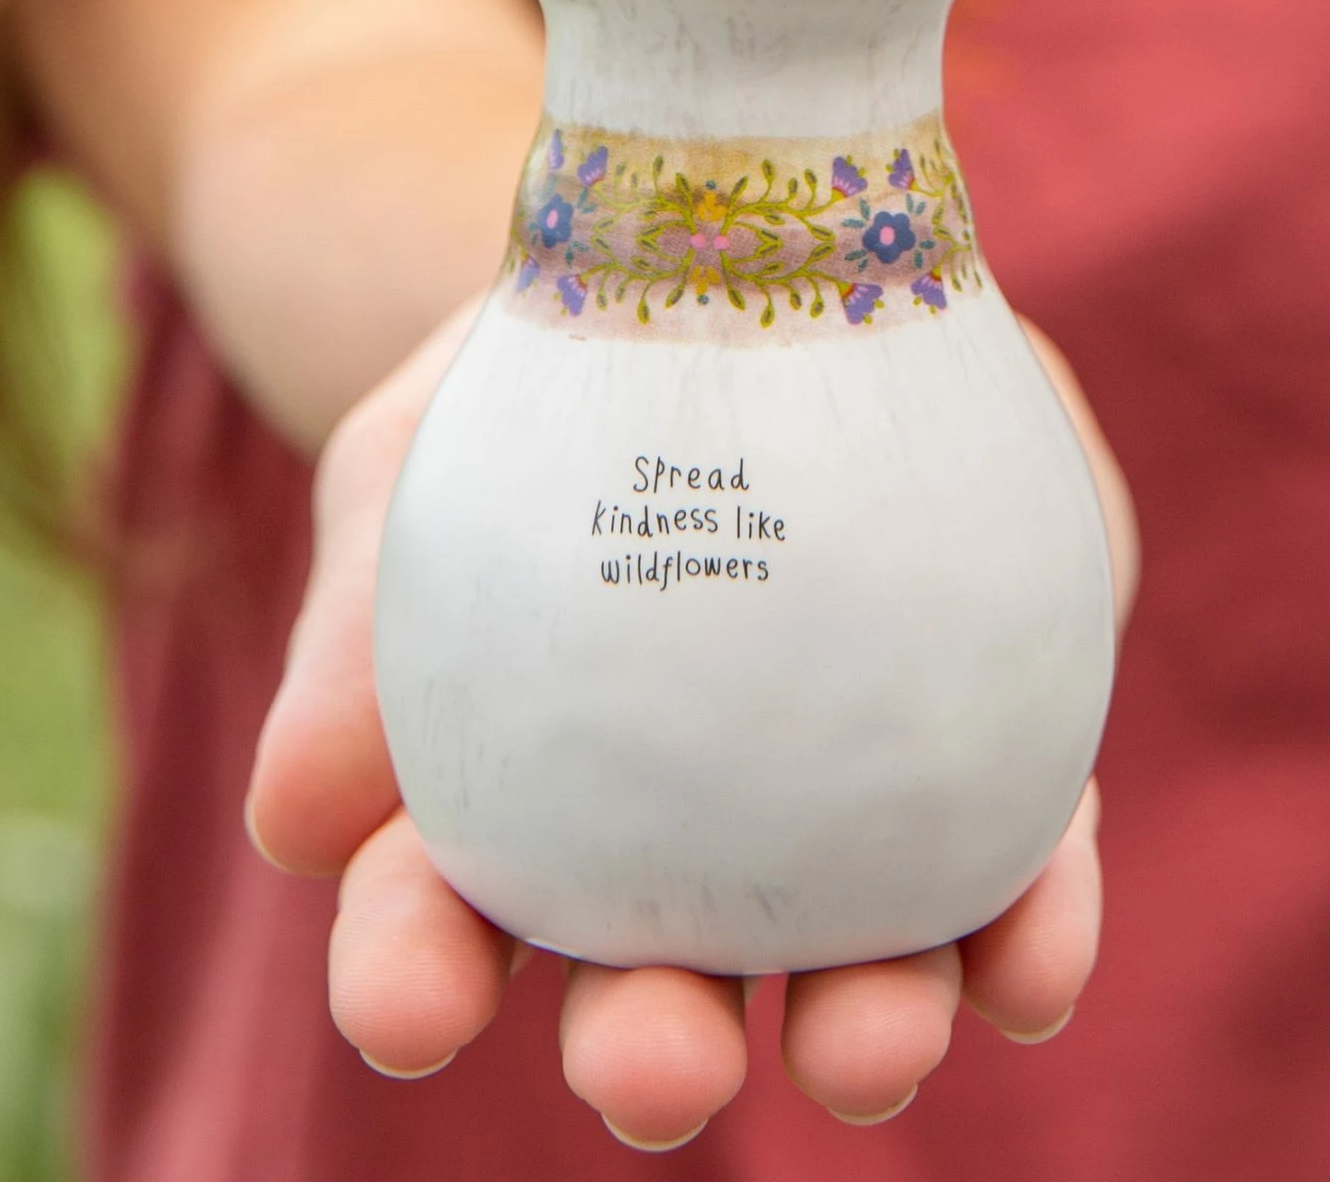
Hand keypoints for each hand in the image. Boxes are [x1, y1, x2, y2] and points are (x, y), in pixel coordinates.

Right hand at [246, 306, 1136, 1150]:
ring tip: (864, 1051)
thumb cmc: (539, 388)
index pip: (438, 920)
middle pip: (654, 987)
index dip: (416, 979)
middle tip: (655, 1070)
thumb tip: (297, 824)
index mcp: (505, 799)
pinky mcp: (987, 745)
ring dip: (862, 1029)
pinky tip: (1030, 964)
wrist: (721, 259)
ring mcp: (840, 810)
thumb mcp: (420, 457)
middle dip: (653, 1053)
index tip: (412, 1011)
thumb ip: (367, 619)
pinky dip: (1032, 926)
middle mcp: (673, 846)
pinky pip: (1023, 861)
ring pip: (850, 963)